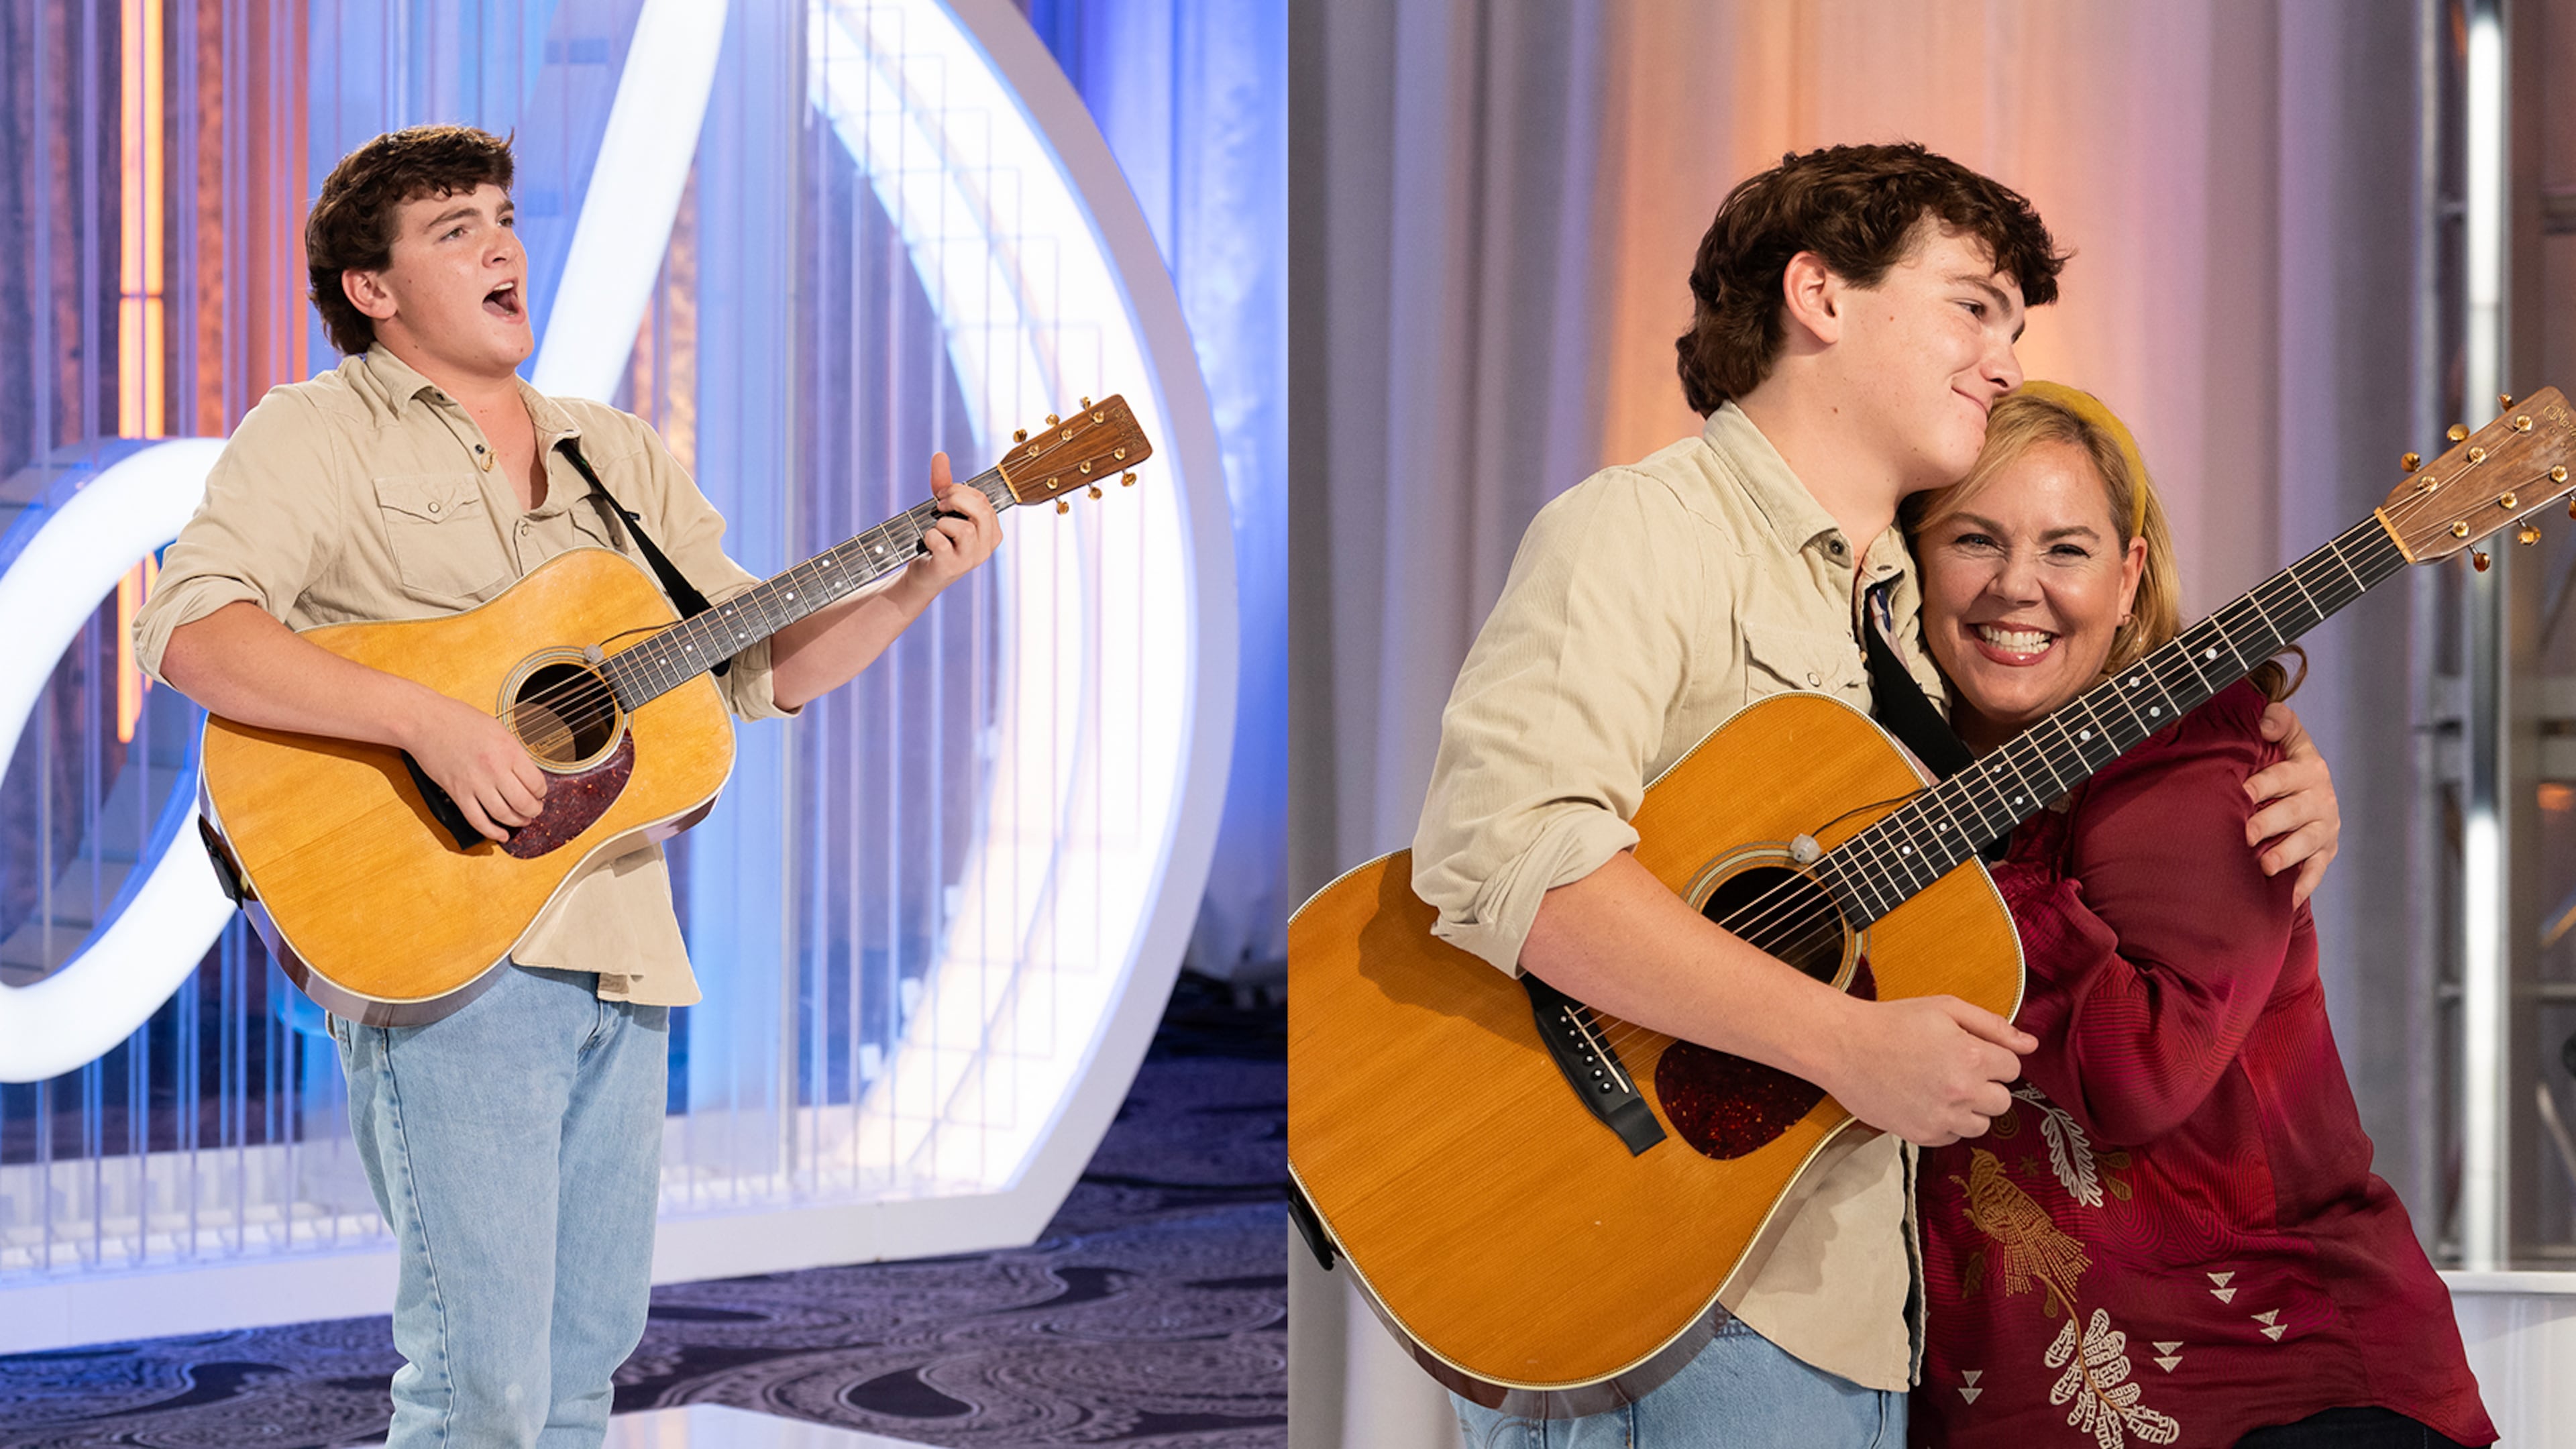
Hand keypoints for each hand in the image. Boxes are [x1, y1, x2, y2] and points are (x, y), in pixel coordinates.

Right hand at [399, 691, 547, 842]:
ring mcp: (475, 783)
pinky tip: (501, 834)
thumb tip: (527, 772)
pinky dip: (492, 831)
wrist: (426, 722)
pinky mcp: (458, 793)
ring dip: (517, 822)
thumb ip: (513, 752)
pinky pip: (478, 820)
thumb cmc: (458, 720)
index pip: (536, 783)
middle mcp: (494, 769)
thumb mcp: (498, 729)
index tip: (540, 793)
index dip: (542, 792)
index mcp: (508, 751)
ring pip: (504, 815)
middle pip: (524, 803)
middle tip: (535, 810)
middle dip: (534, 811)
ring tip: (522, 820)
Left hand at [898, 452, 1000, 604]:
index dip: (959, 491)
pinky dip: (929, 537)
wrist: (923, 575)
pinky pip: (940, 541)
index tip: (941, 495)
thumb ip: (944, 483)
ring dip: (941, 523)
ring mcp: (971, 559)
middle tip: (938, 506)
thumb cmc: (937, 541)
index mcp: (992, 531)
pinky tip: (927, 543)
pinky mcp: (951, 567)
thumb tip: (940, 454)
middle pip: (979, 510)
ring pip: (963, 528)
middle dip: (954, 500)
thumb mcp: (943, 510)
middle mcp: (987, 546)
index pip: (983, 500)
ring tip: (935, 529)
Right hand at [1813, 995, 2034, 1146]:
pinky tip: (1924, 1100)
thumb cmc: (1892, 1022)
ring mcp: (1942, 1117)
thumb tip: (2031, 1044)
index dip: (1994, 1057)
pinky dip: (1945, 1123)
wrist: (1843, 1046)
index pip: (2013, 1069)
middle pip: (2002, 1101)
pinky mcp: (1921, 1135)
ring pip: (1981, 1124)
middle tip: (1954, 1068)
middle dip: (1985, 1085)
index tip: (1970, 1051)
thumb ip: (1993, 1026)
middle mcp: (1962, 1092)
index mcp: (1973, 1057)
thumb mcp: (1945, 1009)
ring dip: (1969, 1108)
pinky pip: (1953, 1137)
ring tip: (1940, 1086)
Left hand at [2248, 700, 2338, 906]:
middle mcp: (2321, 800)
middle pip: (2295, 812)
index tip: (2243, 792)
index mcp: (2310, 769)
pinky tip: (2288, 897)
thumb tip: (2266, 719)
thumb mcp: (2289, 741)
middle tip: (2247, 833)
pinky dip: (2303, 884)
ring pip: (2307, 843)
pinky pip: (2315, 871)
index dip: (2264, 783)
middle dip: (2270, 822)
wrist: (2313, 796)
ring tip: (2265, 865)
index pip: (2285, 776)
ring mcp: (2324, 829)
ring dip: (2286, 854)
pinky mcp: (2324, 854)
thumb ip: (2282, 723)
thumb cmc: (2288, 767)